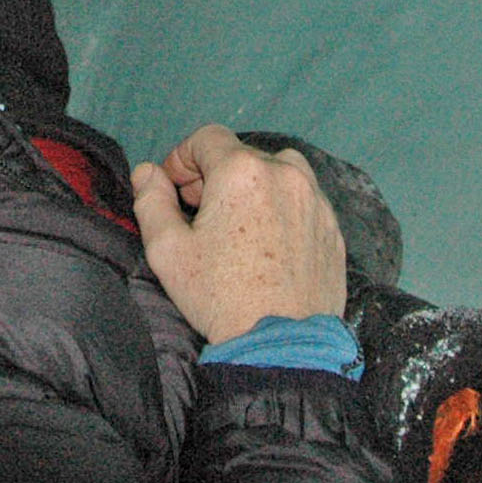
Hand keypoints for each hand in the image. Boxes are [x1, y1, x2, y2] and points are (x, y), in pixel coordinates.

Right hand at [129, 124, 348, 343]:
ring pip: (279, 172)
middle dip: (216, 176)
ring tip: (239, 224)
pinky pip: (303, 201)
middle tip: (200, 213)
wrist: (283, 345)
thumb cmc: (220, 296)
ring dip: (254, 186)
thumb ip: (150, 201)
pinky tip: (269, 244)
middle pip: (242, 155)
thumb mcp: (168, 251)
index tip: (174, 189)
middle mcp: (285, 173)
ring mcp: (316, 200)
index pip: (207, 138)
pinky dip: (283, 209)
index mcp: (242, 171)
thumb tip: (148, 172)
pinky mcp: (333, 228)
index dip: (182, 158)